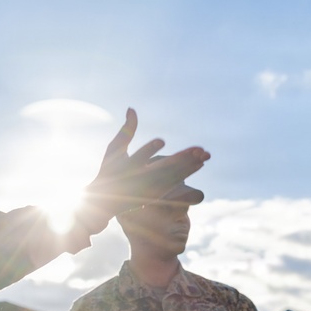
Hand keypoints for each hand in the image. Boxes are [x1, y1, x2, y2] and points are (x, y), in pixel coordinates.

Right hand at [79, 109, 209, 233]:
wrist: (106, 202)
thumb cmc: (109, 170)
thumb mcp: (114, 150)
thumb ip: (126, 130)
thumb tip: (132, 108)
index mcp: (125, 168)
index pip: (138, 158)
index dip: (149, 150)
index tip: (161, 141)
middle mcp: (139, 180)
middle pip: (163, 169)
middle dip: (182, 159)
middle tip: (199, 150)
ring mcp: (149, 188)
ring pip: (173, 176)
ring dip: (190, 166)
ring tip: (204, 155)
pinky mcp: (156, 194)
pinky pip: (176, 182)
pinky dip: (187, 173)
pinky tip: (199, 164)